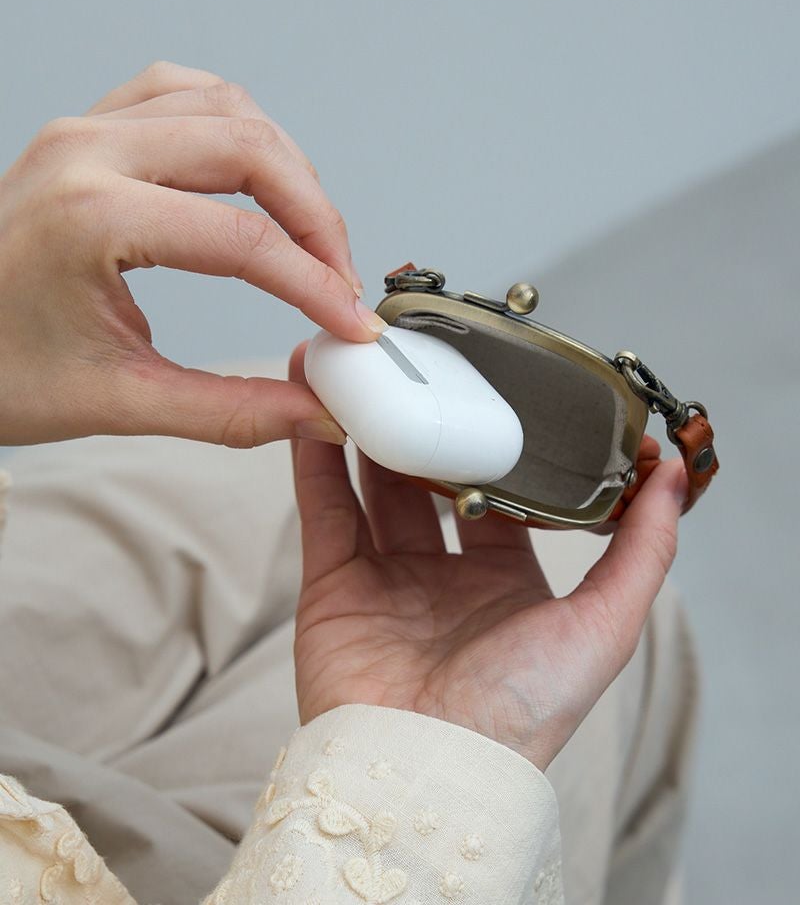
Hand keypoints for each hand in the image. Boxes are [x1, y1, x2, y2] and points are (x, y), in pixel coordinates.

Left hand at [0, 61, 384, 446]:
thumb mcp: (117, 402)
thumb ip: (231, 411)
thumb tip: (315, 412)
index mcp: (90, 216)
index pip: (244, 243)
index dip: (317, 288)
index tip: (352, 327)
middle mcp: (88, 151)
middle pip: (252, 151)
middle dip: (318, 220)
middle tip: (342, 282)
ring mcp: (85, 129)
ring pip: (226, 108)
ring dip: (286, 167)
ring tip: (310, 234)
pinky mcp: (89, 129)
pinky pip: (183, 94)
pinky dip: (237, 129)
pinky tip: (255, 176)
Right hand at [289, 342, 687, 770]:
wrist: (426, 768)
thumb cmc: (520, 711)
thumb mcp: (605, 625)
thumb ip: (641, 549)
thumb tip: (671, 475)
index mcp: (507, 585)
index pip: (502, 497)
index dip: (500, 447)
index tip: (497, 393)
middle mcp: (444, 579)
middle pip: (433, 485)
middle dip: (430, 431)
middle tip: (426, 373)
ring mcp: (384, 580)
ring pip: (374, 488)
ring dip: (371, 432)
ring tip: (369, 374)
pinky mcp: (331, 586)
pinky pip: (323, 510)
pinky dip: (316, 461)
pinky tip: (320, 411)